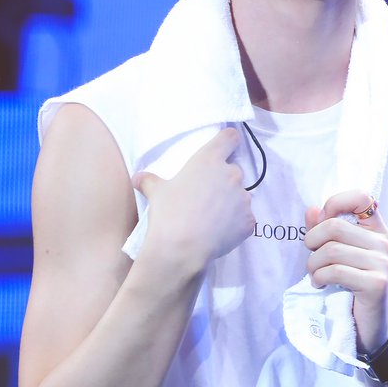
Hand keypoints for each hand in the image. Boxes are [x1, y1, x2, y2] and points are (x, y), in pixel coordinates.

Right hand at [133, 127, 254, 272]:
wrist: (182, 248)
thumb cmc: (168, 214)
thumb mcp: (155, 192)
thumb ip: (149, 181)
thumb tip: (138, 178)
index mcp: (210, 160)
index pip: (229, 138)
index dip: (228, 141)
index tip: (226, 147)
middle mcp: (231, 175)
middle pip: (234, 170)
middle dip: (224, 180)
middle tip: (208, 195)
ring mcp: (243, 198)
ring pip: (241, 196)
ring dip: (231, 202)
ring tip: (213, 217)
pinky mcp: (249, 221)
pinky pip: (245, 219)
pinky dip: (236, 223)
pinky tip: (220, 231)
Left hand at [304, 191, 387, 352]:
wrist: (367, 325)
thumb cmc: (349, 286)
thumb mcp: (335, 254)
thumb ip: (323, 230)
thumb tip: (312, 209)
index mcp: (376, 229)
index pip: (361, 197)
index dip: (335, 204)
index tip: (322, 222)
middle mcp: (383, 242)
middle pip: (334, 226)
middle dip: (312, 242)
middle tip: (312, 257)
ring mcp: (383, 263)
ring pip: (331, 250)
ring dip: (313, 265)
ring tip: (315, 275)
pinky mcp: (377, 283)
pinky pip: (335, 271)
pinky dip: (319, 278)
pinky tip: (320, 285)